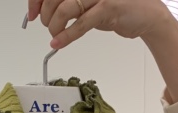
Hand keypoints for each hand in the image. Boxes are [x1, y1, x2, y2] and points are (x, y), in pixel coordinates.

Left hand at [27, 0, 173, 49]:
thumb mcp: (89, 2)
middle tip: (46, 25)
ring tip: (54, 36)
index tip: (31, 13)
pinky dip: (66, 35)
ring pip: (65, 8)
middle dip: (45, 14)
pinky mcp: (107, 8)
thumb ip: (70, 3)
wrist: (147, 15)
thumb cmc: (118, 7)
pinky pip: (81, 23)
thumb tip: (44, 10)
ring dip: (54, 26)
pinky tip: (58, 43)